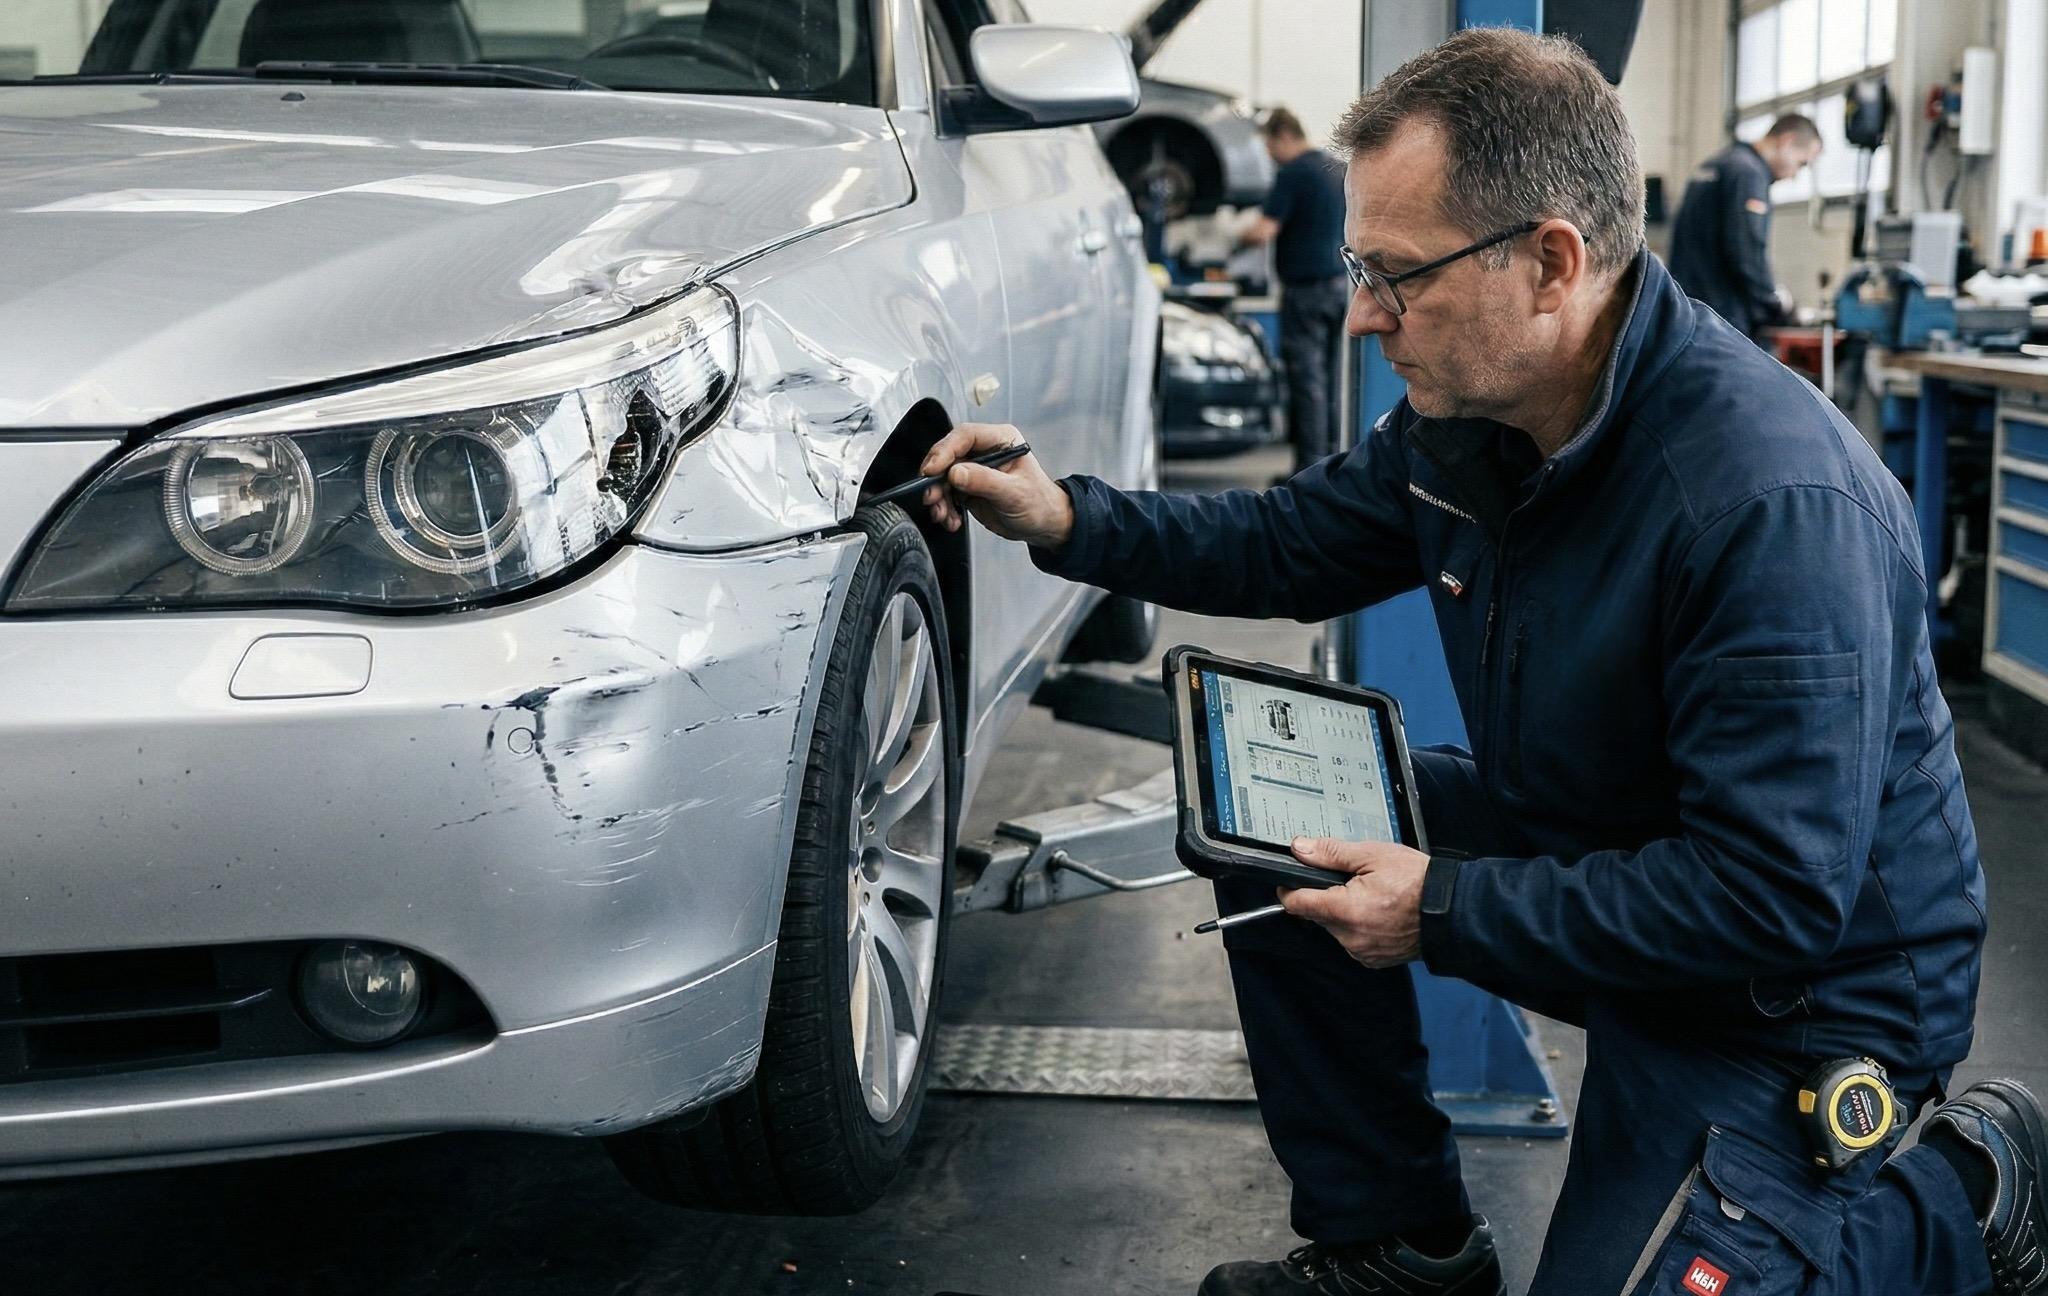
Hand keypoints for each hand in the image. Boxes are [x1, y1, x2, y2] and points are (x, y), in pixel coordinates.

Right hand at [918, 423, 1073, 549]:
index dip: (945, 451)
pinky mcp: (968, 488)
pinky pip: (947, 494)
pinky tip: (952, 519)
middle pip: (948, 456)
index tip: (932, 470)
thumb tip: (956, 472)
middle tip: (932, 496)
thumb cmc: (1039, 503)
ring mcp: (975, 470)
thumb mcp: (1014, 492)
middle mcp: (985, 451)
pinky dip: (944, 507)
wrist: (1044, 525)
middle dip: (936, 479)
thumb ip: (984, 481)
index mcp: (1001, 440)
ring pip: (943, 477)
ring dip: (938, 497)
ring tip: (943, 514)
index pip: (965, 436)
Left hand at [1277, 837, 1429, 968]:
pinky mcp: (1373, 959)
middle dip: (1326, 896)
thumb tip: (1301, 849)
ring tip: (1371, 896)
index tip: (1291, 880)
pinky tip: (1378, 912)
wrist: (1452, 910)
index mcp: (1345, 910)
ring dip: (1343, 912)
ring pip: (1335, 928)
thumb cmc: (1418, 882)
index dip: (1290, 889)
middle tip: (1351, 881)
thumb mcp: (1373, 855)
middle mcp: (1350, 937)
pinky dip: (1359, 926)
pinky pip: (1353, 940)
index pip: (1296, 904)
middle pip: (1316, 915)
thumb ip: (1331, 853)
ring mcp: (1362, 951)